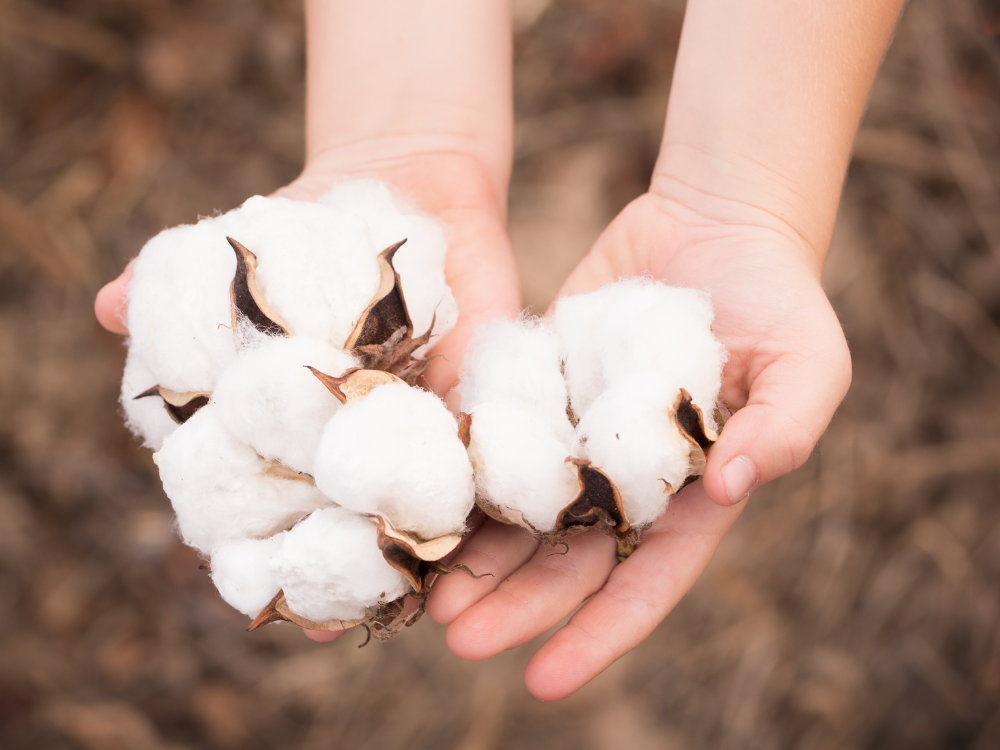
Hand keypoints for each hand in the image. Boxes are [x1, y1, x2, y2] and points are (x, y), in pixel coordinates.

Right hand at [95, 148, 521, 641]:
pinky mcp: (475, 412)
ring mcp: (412, 435)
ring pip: (409, 513)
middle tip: (333, 609)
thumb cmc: (314, 223)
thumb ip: (179, 289)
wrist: (412, 186)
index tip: (246, 583)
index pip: (255, 506)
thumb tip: (111, 305)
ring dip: (405, 553)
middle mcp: (345, 446)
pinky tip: (475, 534)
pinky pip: (482, 467)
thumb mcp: (245, 252)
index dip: (248, 548)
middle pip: (334, 526)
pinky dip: (478, 501)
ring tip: (405, 592)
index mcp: (280, 427)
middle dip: (333, 568)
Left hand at [426, 188, 850, 699]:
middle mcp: (628, 478)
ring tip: (427, 593)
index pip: (646, 580)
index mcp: (693, 493)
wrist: (714, 223)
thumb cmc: (778, 297)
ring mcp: (579, 436)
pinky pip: (498, 441)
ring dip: (478, 556)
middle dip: (517, 603)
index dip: (599, 632)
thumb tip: (730, 486)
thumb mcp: (808, 362)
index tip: (545, 681)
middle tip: (457, 636)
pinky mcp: (541, 390)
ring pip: (522, 512)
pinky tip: (424, 504)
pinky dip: (466, 475)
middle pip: (569, 559)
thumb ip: (785, 427)